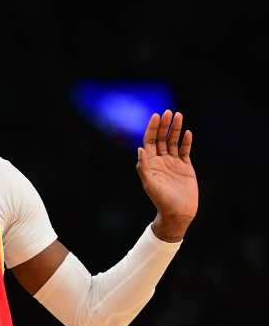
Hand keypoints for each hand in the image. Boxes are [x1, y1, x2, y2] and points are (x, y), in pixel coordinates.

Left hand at [136, 110, 197, 241]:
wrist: (177, 213)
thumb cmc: (161, 200)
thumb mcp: (149, 184)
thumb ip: (143, 167)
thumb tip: (139, 149)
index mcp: (150, 164)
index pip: (149, 141)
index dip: (152, 129)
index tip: (155, 116)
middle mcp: (161, 161)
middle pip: (161, 138)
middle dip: (164, 125)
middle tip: (168, 112)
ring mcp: (173, 163)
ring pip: (173, 142)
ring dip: (175, 129)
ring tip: (178, 115)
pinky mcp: (185, 167)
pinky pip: (185, 151)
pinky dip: (186, 142)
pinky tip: (187, 133)